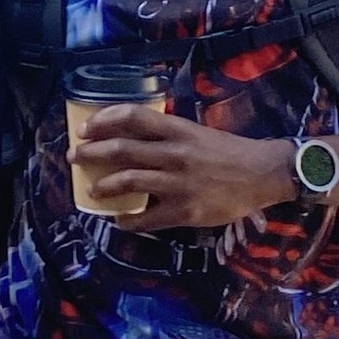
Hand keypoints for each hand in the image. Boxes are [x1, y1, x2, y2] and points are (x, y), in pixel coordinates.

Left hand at [77, 106, 295, 231]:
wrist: (264, 174)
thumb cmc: (230, 152)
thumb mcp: (197, 133)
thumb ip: (168, 135)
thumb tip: (132, 138)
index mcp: (178, 130)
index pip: (132, 117)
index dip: (102, 120)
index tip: (85, 128)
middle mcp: (174, 153)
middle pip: (121, 149)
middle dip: (91, 153)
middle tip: (74, 157)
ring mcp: (178, 183)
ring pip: (128, 181)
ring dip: (103, 187)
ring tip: (93, 191)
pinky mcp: (184, 211)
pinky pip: (147, 218)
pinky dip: (128, 221)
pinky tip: (120, 221)